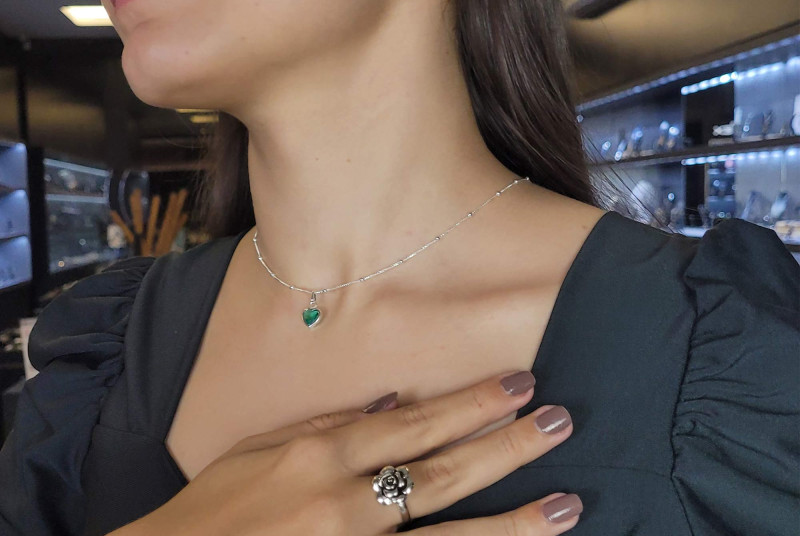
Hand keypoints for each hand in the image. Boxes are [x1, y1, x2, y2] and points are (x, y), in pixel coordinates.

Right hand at [129, 370, 579, 534]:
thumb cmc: (214, 507)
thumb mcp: (263, 447)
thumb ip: (331, 424)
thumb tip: (396, 401)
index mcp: (321, 456)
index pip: (416, 423)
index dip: (472, 402)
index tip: (518, 384)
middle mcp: (345, 505)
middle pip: (444, 472)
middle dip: (506, 445)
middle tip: (559, 422)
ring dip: (513, 522)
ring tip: (567, 505)